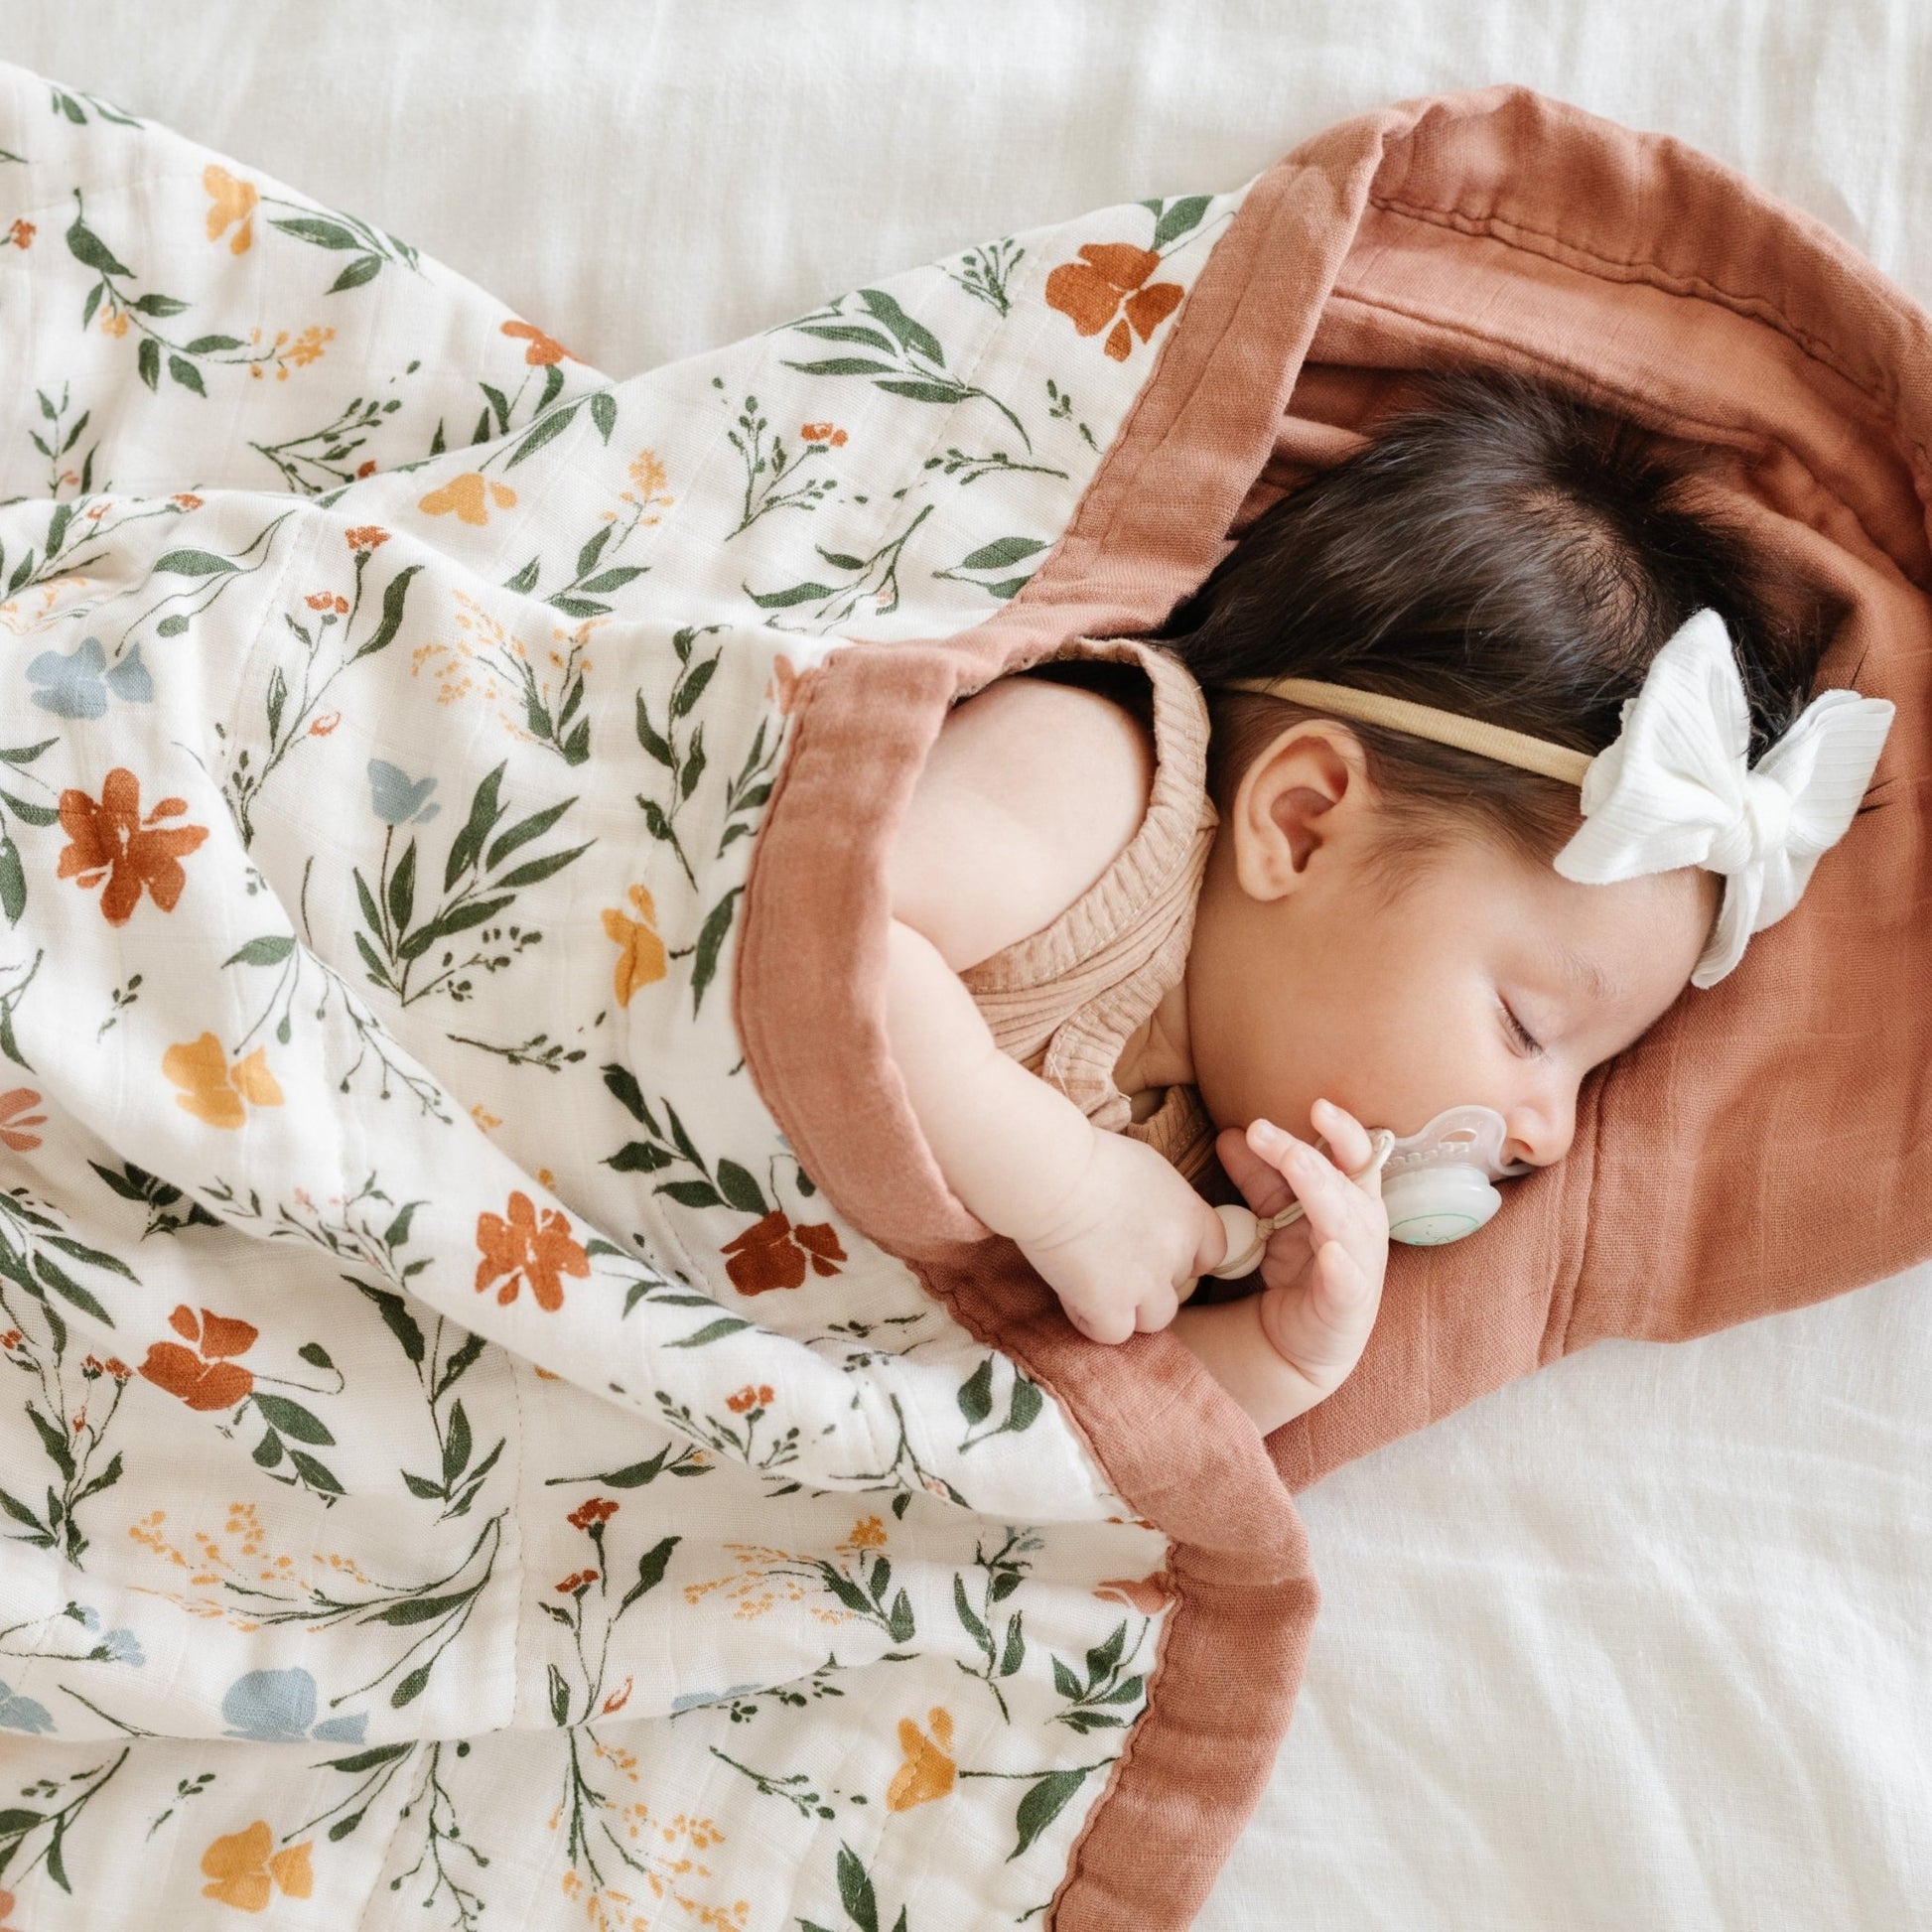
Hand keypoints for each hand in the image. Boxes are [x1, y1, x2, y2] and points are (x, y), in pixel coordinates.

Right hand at [1011, 1125, 1227, 1344]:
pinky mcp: (1111, 1305)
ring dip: (1127, 1307)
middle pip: (1178, 1287)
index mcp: (1190, 1215)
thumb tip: (1151, 1217)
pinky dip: (1091, 1319)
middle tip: (1109, 1259)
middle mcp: (1177, 1253)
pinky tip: (1072, 1293)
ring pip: (1154, 1319)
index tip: (1153, 1251)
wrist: (1052, 1173)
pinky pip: (1113, 1333)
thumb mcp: (1145, 1168)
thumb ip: (1161, 1201)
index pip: (1211, 1255)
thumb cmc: (1087, 1157)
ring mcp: (1146, 1283)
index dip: (1184, 1258)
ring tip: (1092, 1282)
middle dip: (1148, 1280)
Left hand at [1214, 1096, 1389, 1404]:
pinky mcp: (1348, 1310)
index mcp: (1345, 1200)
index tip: (1315, 1104)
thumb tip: (1231, 1133)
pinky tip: (1329, 1254)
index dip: (1338, 1131)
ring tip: (1295, 1164)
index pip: (1348, 1156)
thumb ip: (1257, 1176)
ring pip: (1350, 1223)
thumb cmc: (1291, 1269)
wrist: (1290, 1343)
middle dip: (1307, 1154)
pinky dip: (1342, 1269)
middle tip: (1265, 1130)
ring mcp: (1358, 1268)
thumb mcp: (1270, 1215)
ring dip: (1323, 1191)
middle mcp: (1359, 1228)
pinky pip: (1348, 1286)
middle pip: (1344, 1182)